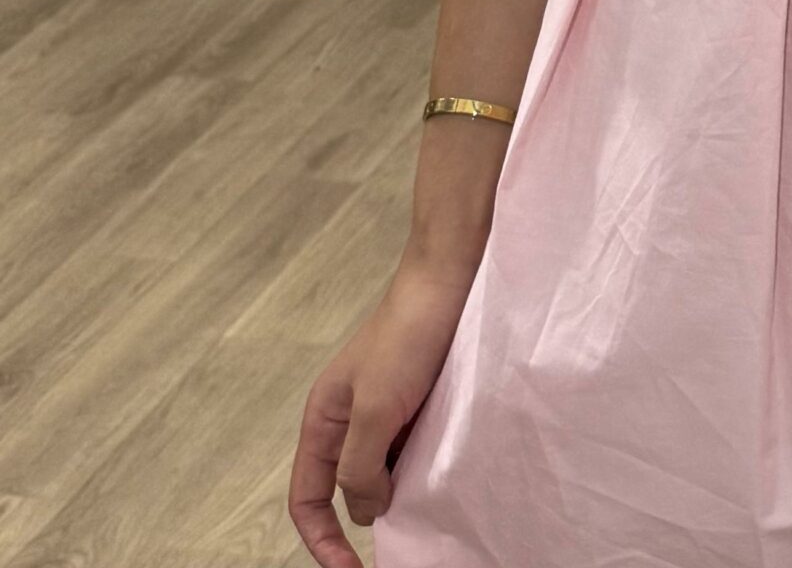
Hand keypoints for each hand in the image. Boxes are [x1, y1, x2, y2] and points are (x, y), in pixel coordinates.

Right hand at [286, 244, 478, 561]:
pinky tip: (443, 479)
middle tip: (401, 542)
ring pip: (383, 475)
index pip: (307, 498)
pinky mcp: (417, 407)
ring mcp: (385, 414)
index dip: (321, 541)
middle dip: (367, 519)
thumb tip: (365, 511)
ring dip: (400, 496)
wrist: (451, 282)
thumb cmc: (407, 336)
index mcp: (324, 420)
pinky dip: (423, 473)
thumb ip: (360, 466)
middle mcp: (349, 422)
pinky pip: (412, 455)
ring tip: (427, 510)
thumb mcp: (375, 408)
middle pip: (346, 492)